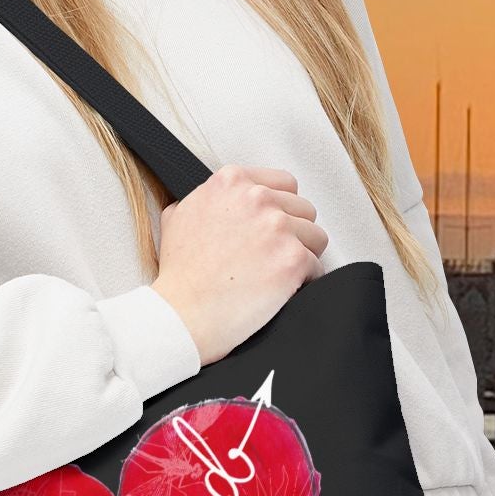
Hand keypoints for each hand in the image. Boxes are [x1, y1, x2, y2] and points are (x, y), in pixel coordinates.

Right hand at [150, 165, 326, 363]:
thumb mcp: (178, 217)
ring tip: (276, 273)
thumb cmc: (180, 274)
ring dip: (301, 255)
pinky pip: (317, 267)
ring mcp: (277, 228)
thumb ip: (205, 199)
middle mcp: (256, 198)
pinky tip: (281, 290)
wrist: (182, 313)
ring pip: (316, 237)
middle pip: (303, 209)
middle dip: (292, 233)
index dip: (280, 209)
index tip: (272, 227)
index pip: (283, 183)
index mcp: (231, 182)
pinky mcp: (292, 259)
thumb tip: (216, 202)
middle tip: (272, 255)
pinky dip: (303, 281)